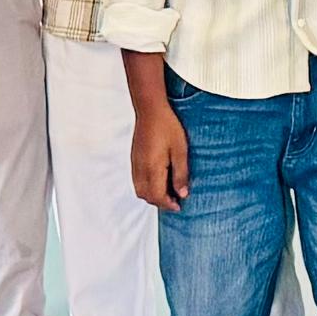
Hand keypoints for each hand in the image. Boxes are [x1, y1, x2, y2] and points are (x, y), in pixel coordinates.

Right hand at [132, 97, 190, 211]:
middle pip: (147, 196)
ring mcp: (135, 164)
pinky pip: (137, 180)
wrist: (150, 110)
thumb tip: (183, 194)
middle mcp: (140, 169)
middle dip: (160, 202)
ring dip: (152, 195)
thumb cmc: (167, 127)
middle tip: (175, 200)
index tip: (179, 205)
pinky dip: (146, 187)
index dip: (168, 204)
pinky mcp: (134, 158)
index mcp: (152, 169)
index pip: (157, 196)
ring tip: (167, 192)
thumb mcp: (180, 150)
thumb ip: (181, 174)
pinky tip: (158, 180)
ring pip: (140, 190)